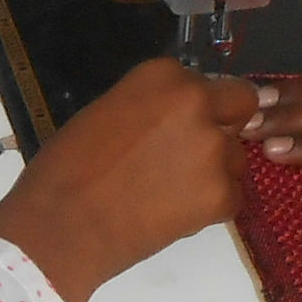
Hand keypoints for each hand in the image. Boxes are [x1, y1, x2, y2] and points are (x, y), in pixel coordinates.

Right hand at [0, 58, 260, 301]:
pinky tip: (172, 214)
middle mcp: (196, 103)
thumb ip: (154, 107)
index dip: (200, 107)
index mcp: (164, 76)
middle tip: (192, 156)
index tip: (181, 127)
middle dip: (224, 126)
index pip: (210, 83)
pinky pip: (233, 197)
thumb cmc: (68, 167)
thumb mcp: (110, 111)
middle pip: (240, 107)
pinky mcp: (222, 195)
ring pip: (236, 157)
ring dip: (215, 172)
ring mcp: (213, 149)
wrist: (62, 225)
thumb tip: (180, 120)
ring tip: (169, 193)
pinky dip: (210, 208)